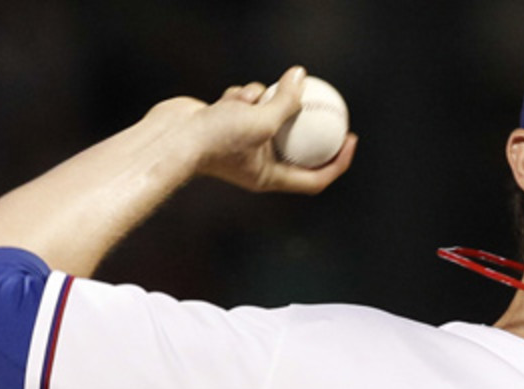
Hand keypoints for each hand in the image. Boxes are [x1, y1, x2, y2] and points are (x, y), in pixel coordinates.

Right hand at [182, 66, 356, 194]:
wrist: (172, 136)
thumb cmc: (216, 138)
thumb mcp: (261, 120)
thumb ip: (286, 101)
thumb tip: (301, 76)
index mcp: (271, 178)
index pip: (315, 178)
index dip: (338, 162)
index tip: (351, 139)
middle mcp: (259, 165)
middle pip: (296, 144)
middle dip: (308, 123)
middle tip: (328, 102)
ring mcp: (243, 143)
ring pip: (270, 115)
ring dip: (266, 101)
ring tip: (252, 99)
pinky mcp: (229, 124)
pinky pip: (248, 104)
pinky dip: (243, 96)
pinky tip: (231, 98)